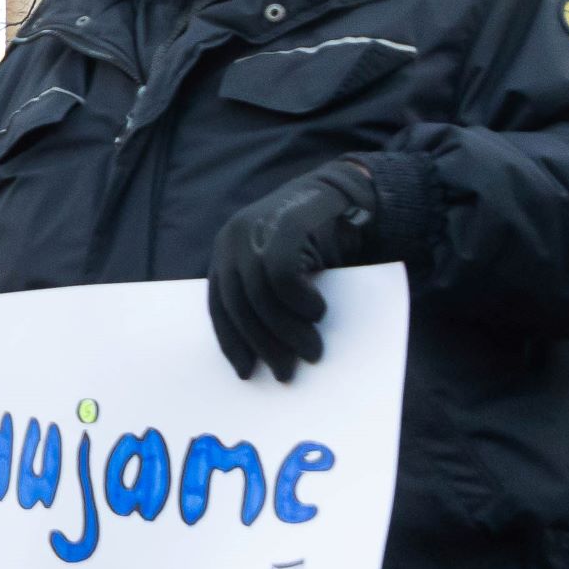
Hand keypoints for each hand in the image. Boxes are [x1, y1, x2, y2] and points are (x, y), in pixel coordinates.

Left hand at [207, 162, 378, 382]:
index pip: (219, 305)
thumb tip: (265, 351)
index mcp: (226, 251)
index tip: (244, 372)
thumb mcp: (282, 267)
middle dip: (263, 344)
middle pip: (239, 304)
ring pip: (260, 296)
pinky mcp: (285, 225)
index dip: (231, 341)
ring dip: (287, 332)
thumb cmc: (317, 242)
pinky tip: (318, 313)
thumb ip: (266, 295)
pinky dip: (300, 302)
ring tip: (311, 352)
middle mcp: (233, 238)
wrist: (349, 196)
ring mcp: (257, 229)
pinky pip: (283, 276)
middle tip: (285, 372)